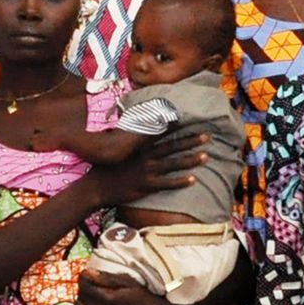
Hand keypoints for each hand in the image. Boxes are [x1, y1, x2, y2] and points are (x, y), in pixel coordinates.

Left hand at [71, 271, 186, 304]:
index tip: (87, 276)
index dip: (84, 279)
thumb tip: (85, 272)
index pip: (84, 286)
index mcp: (108, 299)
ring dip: (80, 301)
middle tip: (90, 287)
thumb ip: (104, 278)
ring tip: (88, 297)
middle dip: (83, 290)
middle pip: (81, 297)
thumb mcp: (125, 281)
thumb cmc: (140, 294)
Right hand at [80, 129, 204, 210]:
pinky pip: (167, 184)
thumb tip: (130, 126)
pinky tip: (194, 180)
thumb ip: (125, 138)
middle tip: (207, 135)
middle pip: (172, 147)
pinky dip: (181, 182)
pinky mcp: (146, 186)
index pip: (160, 133)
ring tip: (206, 155)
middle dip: (190, 141)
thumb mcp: (114, 148)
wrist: (96, 186)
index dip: (174, 125)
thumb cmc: (105, 167)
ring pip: (173, 164)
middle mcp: (145, 156)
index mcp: (138, 146)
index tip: (188, 118)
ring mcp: (147, 171)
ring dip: (191, 160)